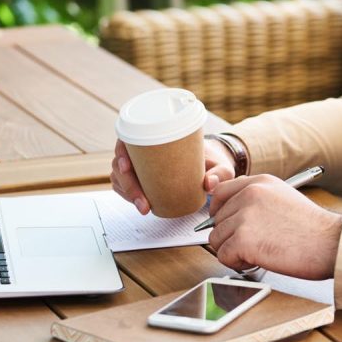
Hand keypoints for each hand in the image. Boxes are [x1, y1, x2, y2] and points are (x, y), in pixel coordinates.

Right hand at [110, 137, 237, 214]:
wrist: (211, 166)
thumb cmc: (213, 159)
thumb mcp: (220, 165)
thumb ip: (219, 173)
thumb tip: (209, 184)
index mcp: (155, 135)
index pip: (127, 140)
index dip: (121, 153)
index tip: (127, 167)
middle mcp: (143, 149)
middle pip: (120, 163)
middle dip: (127, 184)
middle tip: (143, 202)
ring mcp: (139, 163)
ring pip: (121, 176)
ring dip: (127, 192)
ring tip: (143, 206)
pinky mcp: (141, 177)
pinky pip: (125, 185)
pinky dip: (127, 195)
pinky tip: (139, 204)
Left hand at [207, 175, 341, 279]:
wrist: (330, 243)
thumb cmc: (312, 229)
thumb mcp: (282, 199)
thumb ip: (256, 201)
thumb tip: (230, 217)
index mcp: (259, 182)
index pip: (220, 192)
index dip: (218, 212)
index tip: (226, 225)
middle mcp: (249, 194)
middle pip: (217, 220)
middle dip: (230, 237)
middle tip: (254, 245)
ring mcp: (245, 215)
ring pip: (217, 240)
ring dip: (233, 251)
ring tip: (259, 252)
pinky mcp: (243, 239)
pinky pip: (223, 256)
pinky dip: (237, 263)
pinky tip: (258, 260)